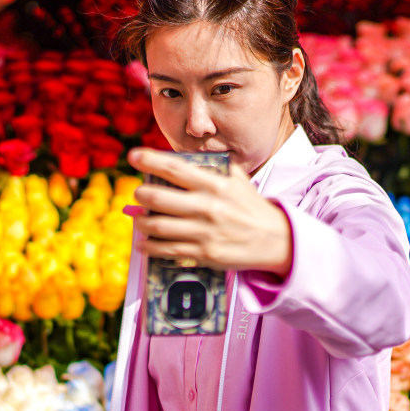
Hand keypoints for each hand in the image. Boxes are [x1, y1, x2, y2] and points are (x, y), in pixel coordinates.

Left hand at [128, 148, 293, 277]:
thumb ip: (211, 168)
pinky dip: (148, 246)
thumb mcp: (236, 180)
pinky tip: (144, 242)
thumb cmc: (251, 207)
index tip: (134, 156)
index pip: (175, 168)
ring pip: (157, 226)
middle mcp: (208, 207)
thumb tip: (177, 163)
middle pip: (158, 198)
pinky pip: (166, 250)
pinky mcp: (204, 254)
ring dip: (140, 221)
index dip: (149, 160)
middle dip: (141, 194)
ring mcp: (205, 232)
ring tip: (139, 218)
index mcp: (215, 184)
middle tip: (139, 193)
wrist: (276, 239)